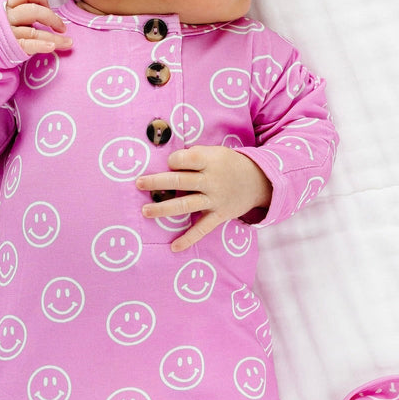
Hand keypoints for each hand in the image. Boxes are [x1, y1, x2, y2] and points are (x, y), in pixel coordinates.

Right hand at [5, 0, 72, 55]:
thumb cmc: (2, 31)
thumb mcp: (9, 15)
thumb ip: (24, 11)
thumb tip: (48, 12)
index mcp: (7, 6)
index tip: (49, 7)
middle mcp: (7, 17)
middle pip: (33, 11)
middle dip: (51, 18)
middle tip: (63, 28)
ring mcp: (9, 33)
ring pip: (35, 32)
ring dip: (55, 38)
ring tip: (68, 43)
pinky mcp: (11, 47)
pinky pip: (28, 45)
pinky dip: (41, 45)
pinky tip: (52, 47)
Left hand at [136, 146, 271, 252]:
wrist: (259, 180)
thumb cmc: (228, 164)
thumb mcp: (215, 152)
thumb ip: (194, 156)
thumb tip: (166, 162)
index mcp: (210, 161)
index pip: (185, 159)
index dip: (173, 160)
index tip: (168, 163)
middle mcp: (212, 180)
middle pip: (181, 181)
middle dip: (158, 183)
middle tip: (139, 183)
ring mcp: (215, 199)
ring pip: (186, 205)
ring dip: (164, 208)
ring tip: (145, 211)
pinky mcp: (219, 215)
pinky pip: (202, 229)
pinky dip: (188, 239)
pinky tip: (174, 247)